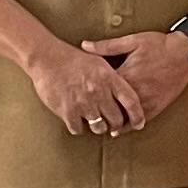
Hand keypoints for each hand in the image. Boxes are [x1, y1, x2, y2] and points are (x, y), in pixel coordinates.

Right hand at [29, 41, 149, 137]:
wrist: (47, 59)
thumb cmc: (73, 59)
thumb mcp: (99, 61)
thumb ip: (113, 77)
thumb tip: (124, 90)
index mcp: (109, 78)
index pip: (131, 101)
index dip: (138, 116)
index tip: (139, 123)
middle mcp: (99, 92)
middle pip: (116, 119)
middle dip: (116, 124)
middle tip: (113, 124)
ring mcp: (84, 103)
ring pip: (99, 127)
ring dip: (99, 127)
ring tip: (96, 122)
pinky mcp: (68, 111)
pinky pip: (79, 129)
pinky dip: (78, 127)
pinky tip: (77, 121)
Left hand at [85, 28, 187, 128]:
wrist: (185, 53)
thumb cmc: (159, 45)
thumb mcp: (132, 41)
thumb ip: (107, 46)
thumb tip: (85, 46)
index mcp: (126, 75)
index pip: (102, 90)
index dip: (89, 95)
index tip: (79, 96)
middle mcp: (135, 91)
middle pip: (111, 107)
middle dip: (98, 111)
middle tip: (84, 115)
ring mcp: (146, 101)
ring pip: (124, 118)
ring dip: (111, 122)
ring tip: (98, 125)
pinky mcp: (157, 106)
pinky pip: (140, 121)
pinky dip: (128, 126)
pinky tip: (119, 130)